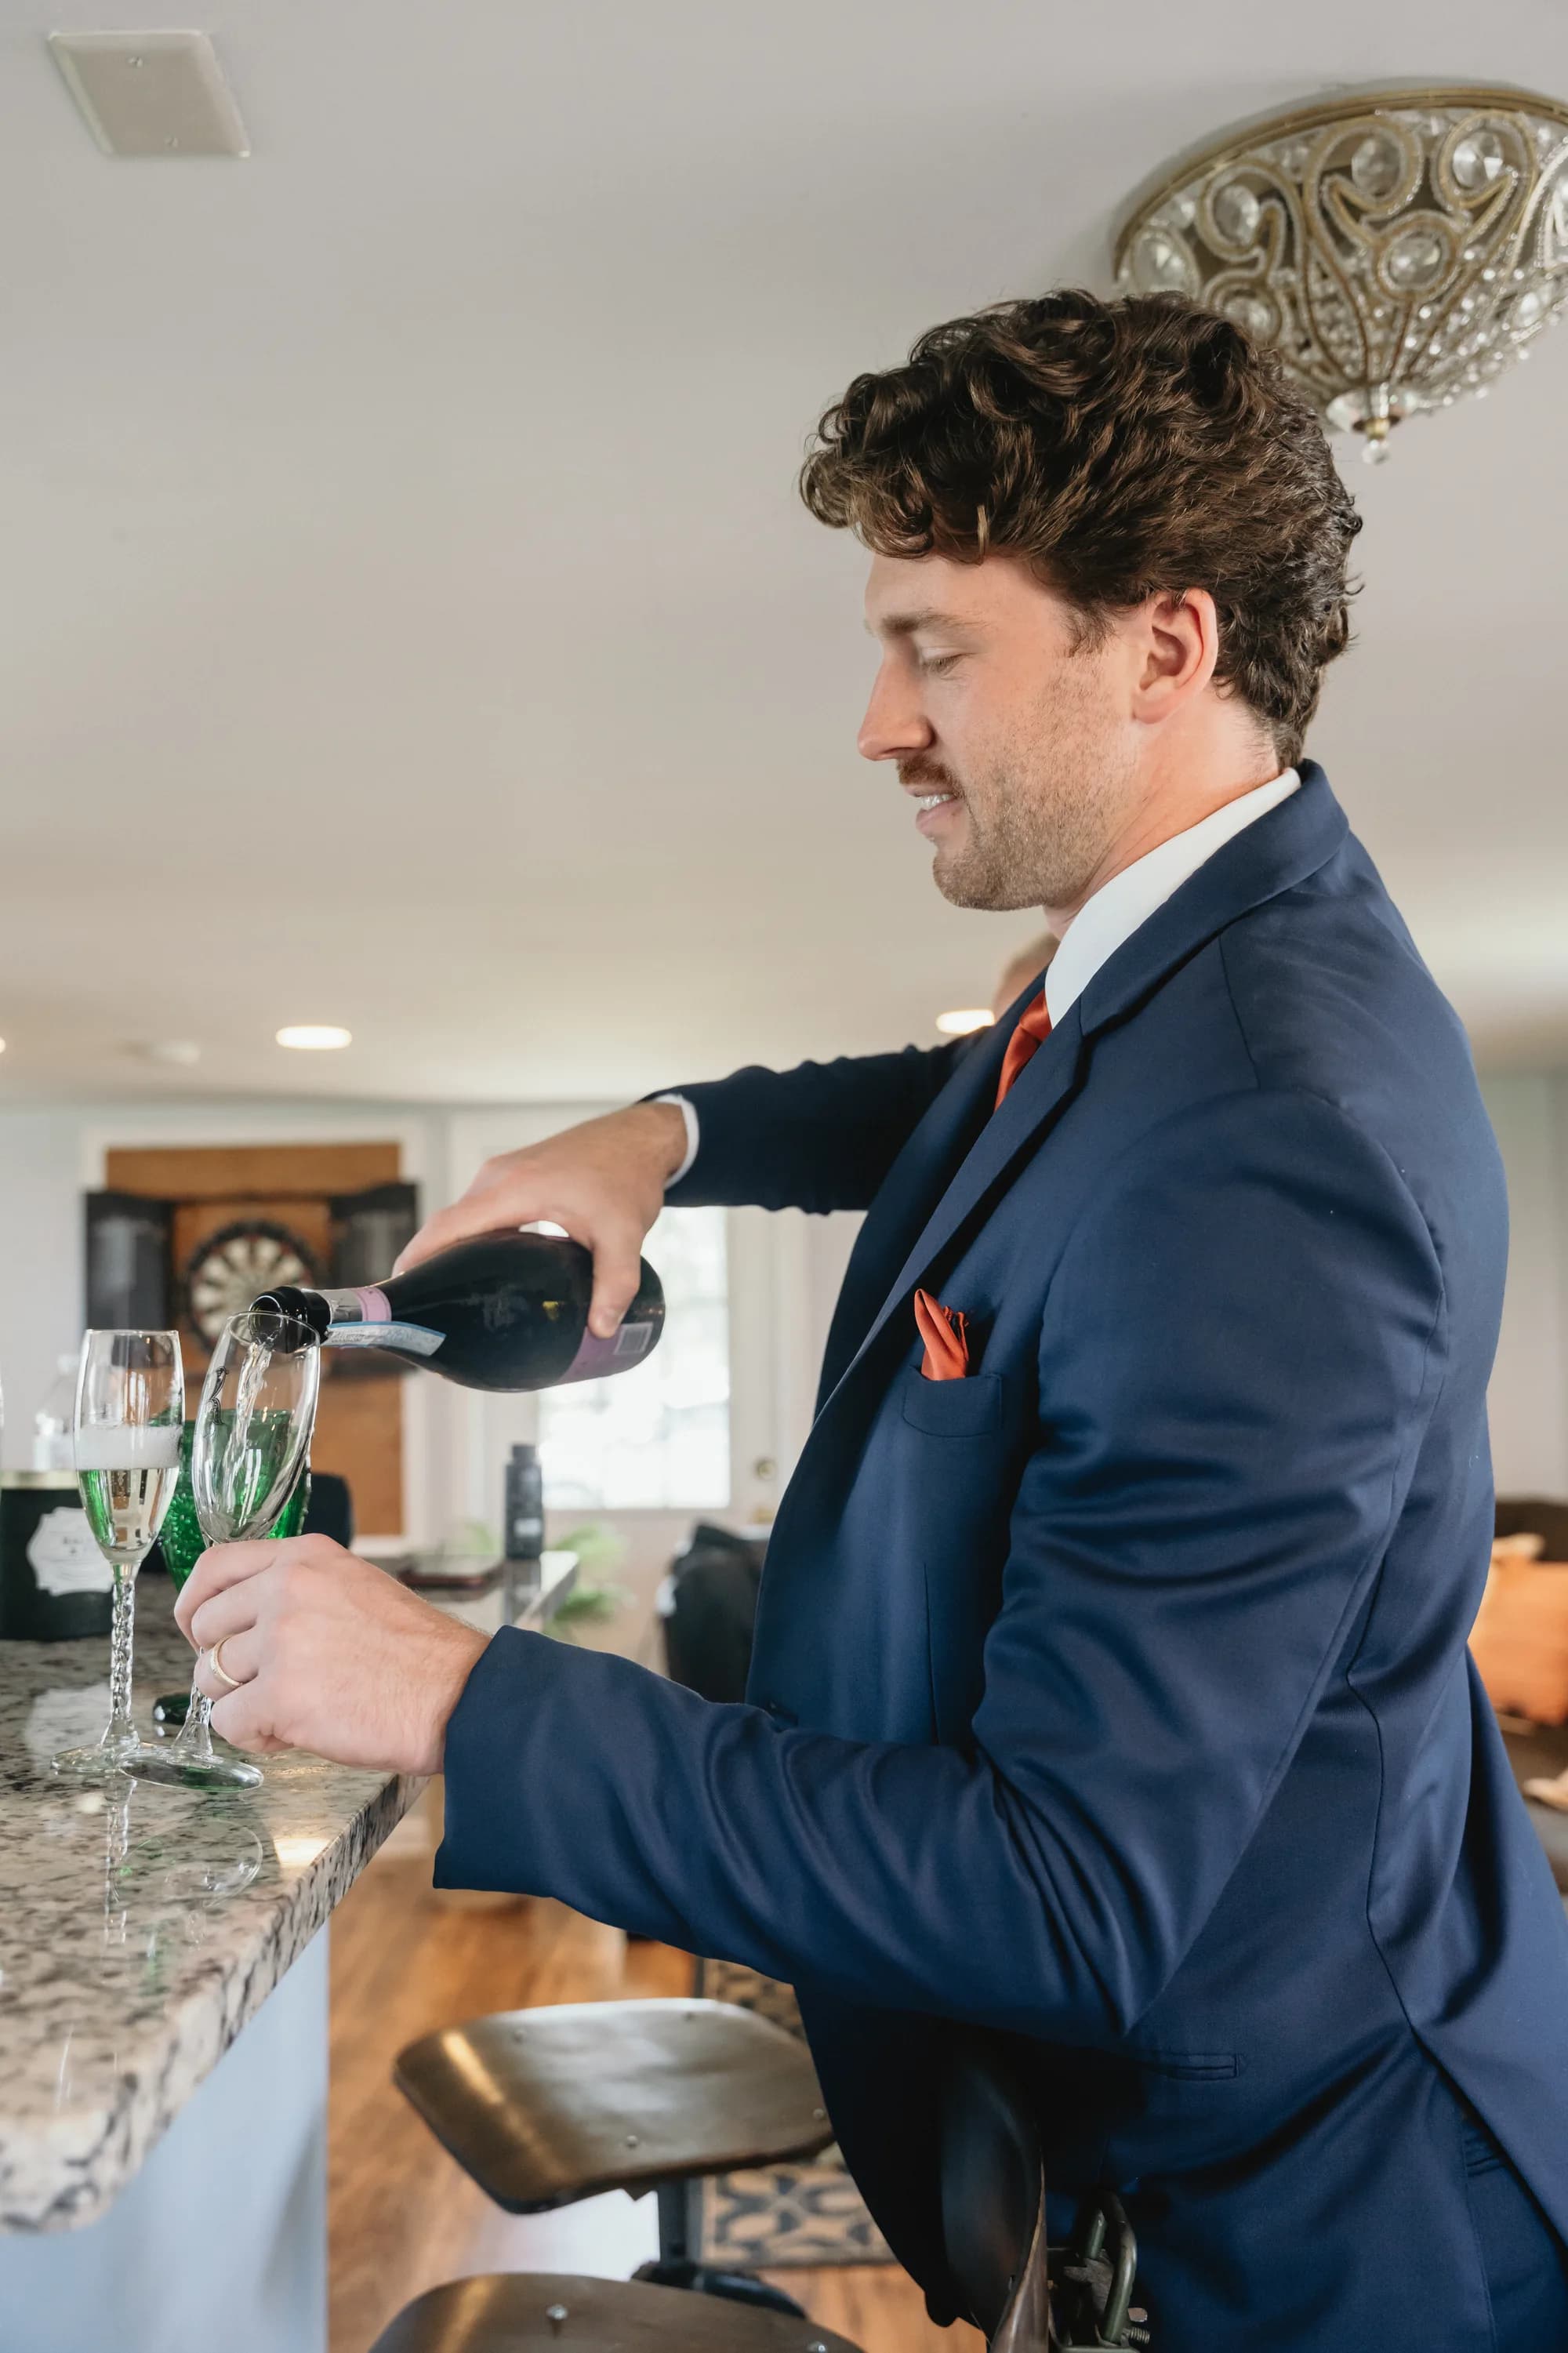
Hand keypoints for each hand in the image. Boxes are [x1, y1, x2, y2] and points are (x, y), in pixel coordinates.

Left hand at [176, 1535, 488, 1772]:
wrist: (458, 1695)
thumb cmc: (415, 1654)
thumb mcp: (354, 1587)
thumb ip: (297, 1590)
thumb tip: (240, 1620)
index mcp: (306, 1557)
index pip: (215, 1566)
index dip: (196, 1603)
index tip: (199, 1629)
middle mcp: (287, 1588)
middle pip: (205, 1627)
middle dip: (222, 1664)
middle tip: (259, 1683)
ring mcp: (283, 1640)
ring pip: (209, 1679)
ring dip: (241, 1702)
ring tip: (289, 1710)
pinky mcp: (282, 1695)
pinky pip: (228, 1722)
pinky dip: (253, 1735)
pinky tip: (291, 1734)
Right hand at [394, 1100, 687, 1338]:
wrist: (639, 1136)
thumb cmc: (628, 1175)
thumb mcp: (625, 1234)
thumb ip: (614, 1283)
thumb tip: (600, 1329)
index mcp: (514, 1189)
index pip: (448, 1226)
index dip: (418, 1259)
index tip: (399, 1293)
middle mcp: (498, 1177)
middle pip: (448, 1225)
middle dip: (430, 1264)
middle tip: (426, 1312)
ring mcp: (503, 1172)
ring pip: (464, 1217)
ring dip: (450, 1250)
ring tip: (447, 1297)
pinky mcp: (513, 1174)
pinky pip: (479, 1209)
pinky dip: (470, 1236)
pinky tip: (479, 1267)